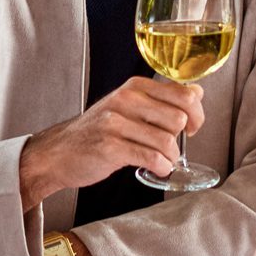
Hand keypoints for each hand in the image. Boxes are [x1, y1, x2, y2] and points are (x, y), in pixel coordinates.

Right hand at [21, 77, 204, 199]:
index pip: (185, 94)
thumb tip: (198, 93)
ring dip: (171, 157)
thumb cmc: (98, 131)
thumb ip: (162, 99)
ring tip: (162, 161)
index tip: (192, 128)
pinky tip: (157, 168)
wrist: (57, 152)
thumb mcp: (128, 106)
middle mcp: (126, 99)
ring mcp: (116, 123)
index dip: (197, 114)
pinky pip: (150, 157)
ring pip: (166, 140)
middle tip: (171, 148)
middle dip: (182, 139)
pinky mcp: (110, 147)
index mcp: (135, 86)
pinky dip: (160, 167)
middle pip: (179, 119)